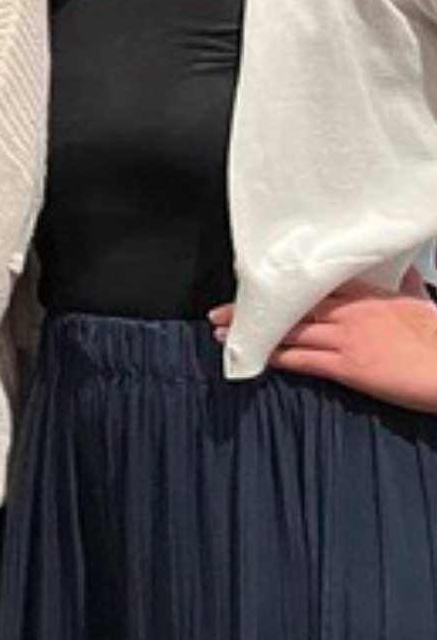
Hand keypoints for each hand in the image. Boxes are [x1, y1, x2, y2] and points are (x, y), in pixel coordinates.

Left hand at [240, 276, 436, 412]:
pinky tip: (254, 358)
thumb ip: (408, 288)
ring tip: (224, 334)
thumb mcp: (424, 305)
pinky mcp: (348, 367)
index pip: (314, 287)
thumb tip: (407, 273)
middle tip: (222, 311)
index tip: (258, 287)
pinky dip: (274, 358)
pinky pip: (301, 360)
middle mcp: (351, 313)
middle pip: (292, 306)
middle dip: (254, 310)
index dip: (282, 289)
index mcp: (369, 296)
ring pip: (289, 331)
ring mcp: (347, 339)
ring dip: (254, 333)